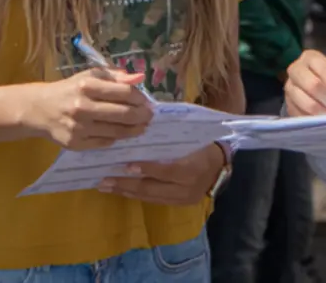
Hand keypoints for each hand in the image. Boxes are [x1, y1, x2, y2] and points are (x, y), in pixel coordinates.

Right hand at [23, 68, 153, 149]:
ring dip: (134, 130)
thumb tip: (140, 77)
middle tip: (150, 116)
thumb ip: (116, 76)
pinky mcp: (76, 144)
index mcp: (87, 86)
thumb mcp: (91, 76)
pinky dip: (117, 138)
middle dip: (142, 116)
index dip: (140, 98)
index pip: (124, 92)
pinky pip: (105, 143)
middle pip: (123, 114)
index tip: (147, 101)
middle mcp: (82, 107)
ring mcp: (79, 128)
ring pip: (116, 131)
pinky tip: (123, 134)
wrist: (41, 109)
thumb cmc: (70, 89)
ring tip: (142, 126)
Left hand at [98, 142, 225, 204]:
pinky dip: (136, 195)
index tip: (126, 165)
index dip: (146, 169)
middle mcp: (187, 187)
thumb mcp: (190, 136)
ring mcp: (182, 198)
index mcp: (192, 167)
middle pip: (153, 188)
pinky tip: (121, 190)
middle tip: (104, 179)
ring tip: (105, 186)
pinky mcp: (178, 204)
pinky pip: (153, 201)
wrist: (220, 166)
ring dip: (126, 191)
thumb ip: (170, 134)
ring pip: (150, 197)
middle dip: (126, 184)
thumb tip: (142, 120)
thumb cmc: (203, 144)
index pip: (166, 170)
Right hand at [284, 49, 325, 116]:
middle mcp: (295, 70)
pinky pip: (300, 115)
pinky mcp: (288, 105)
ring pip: (305, 102)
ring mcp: (289, 88)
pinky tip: (325, 122)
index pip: (322, 67)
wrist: (321, 91)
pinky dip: (315, 120)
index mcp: (310, 58)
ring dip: (323, 112)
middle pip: (311, 84)